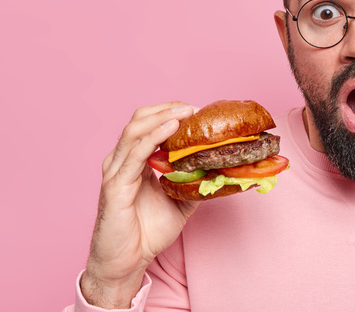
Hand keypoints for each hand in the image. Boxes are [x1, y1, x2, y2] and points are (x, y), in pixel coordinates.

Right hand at [81, 102, 199, 308]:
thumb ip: (194, 183)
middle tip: (194, 108)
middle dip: (168, 109)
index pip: (149, 124)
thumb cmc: (147, 233)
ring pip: (135, 130)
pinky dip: (153, 138)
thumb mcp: (180, 202)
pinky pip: (135, 154)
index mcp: (134, 161)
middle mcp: (122, 160)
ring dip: (162, 117)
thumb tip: (222, 171)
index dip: (171, 113)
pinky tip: (170, 129)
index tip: (198, 111)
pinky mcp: (115, 185)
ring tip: (185, 112)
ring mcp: (116, 171)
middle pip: (140, 120)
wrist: (127, 263)